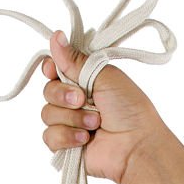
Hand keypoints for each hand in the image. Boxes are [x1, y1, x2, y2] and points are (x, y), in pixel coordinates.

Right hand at [41, 30, 166, 183]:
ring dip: (72, 118)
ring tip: (95, 124)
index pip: (54, 70)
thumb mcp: (104, 76)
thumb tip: (55, 36)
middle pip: (48, 91)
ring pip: (47, 114)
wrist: (135, 145)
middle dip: (63, 95)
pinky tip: (85, 139)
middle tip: (82, 100)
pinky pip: (49, 137)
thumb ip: (75, 60)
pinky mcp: (65, 146)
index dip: (51, 68)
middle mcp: (74, 101)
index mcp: (84, 81)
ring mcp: (69, 124)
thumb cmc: (130, 110)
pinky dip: (67, 136)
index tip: (54, 69)